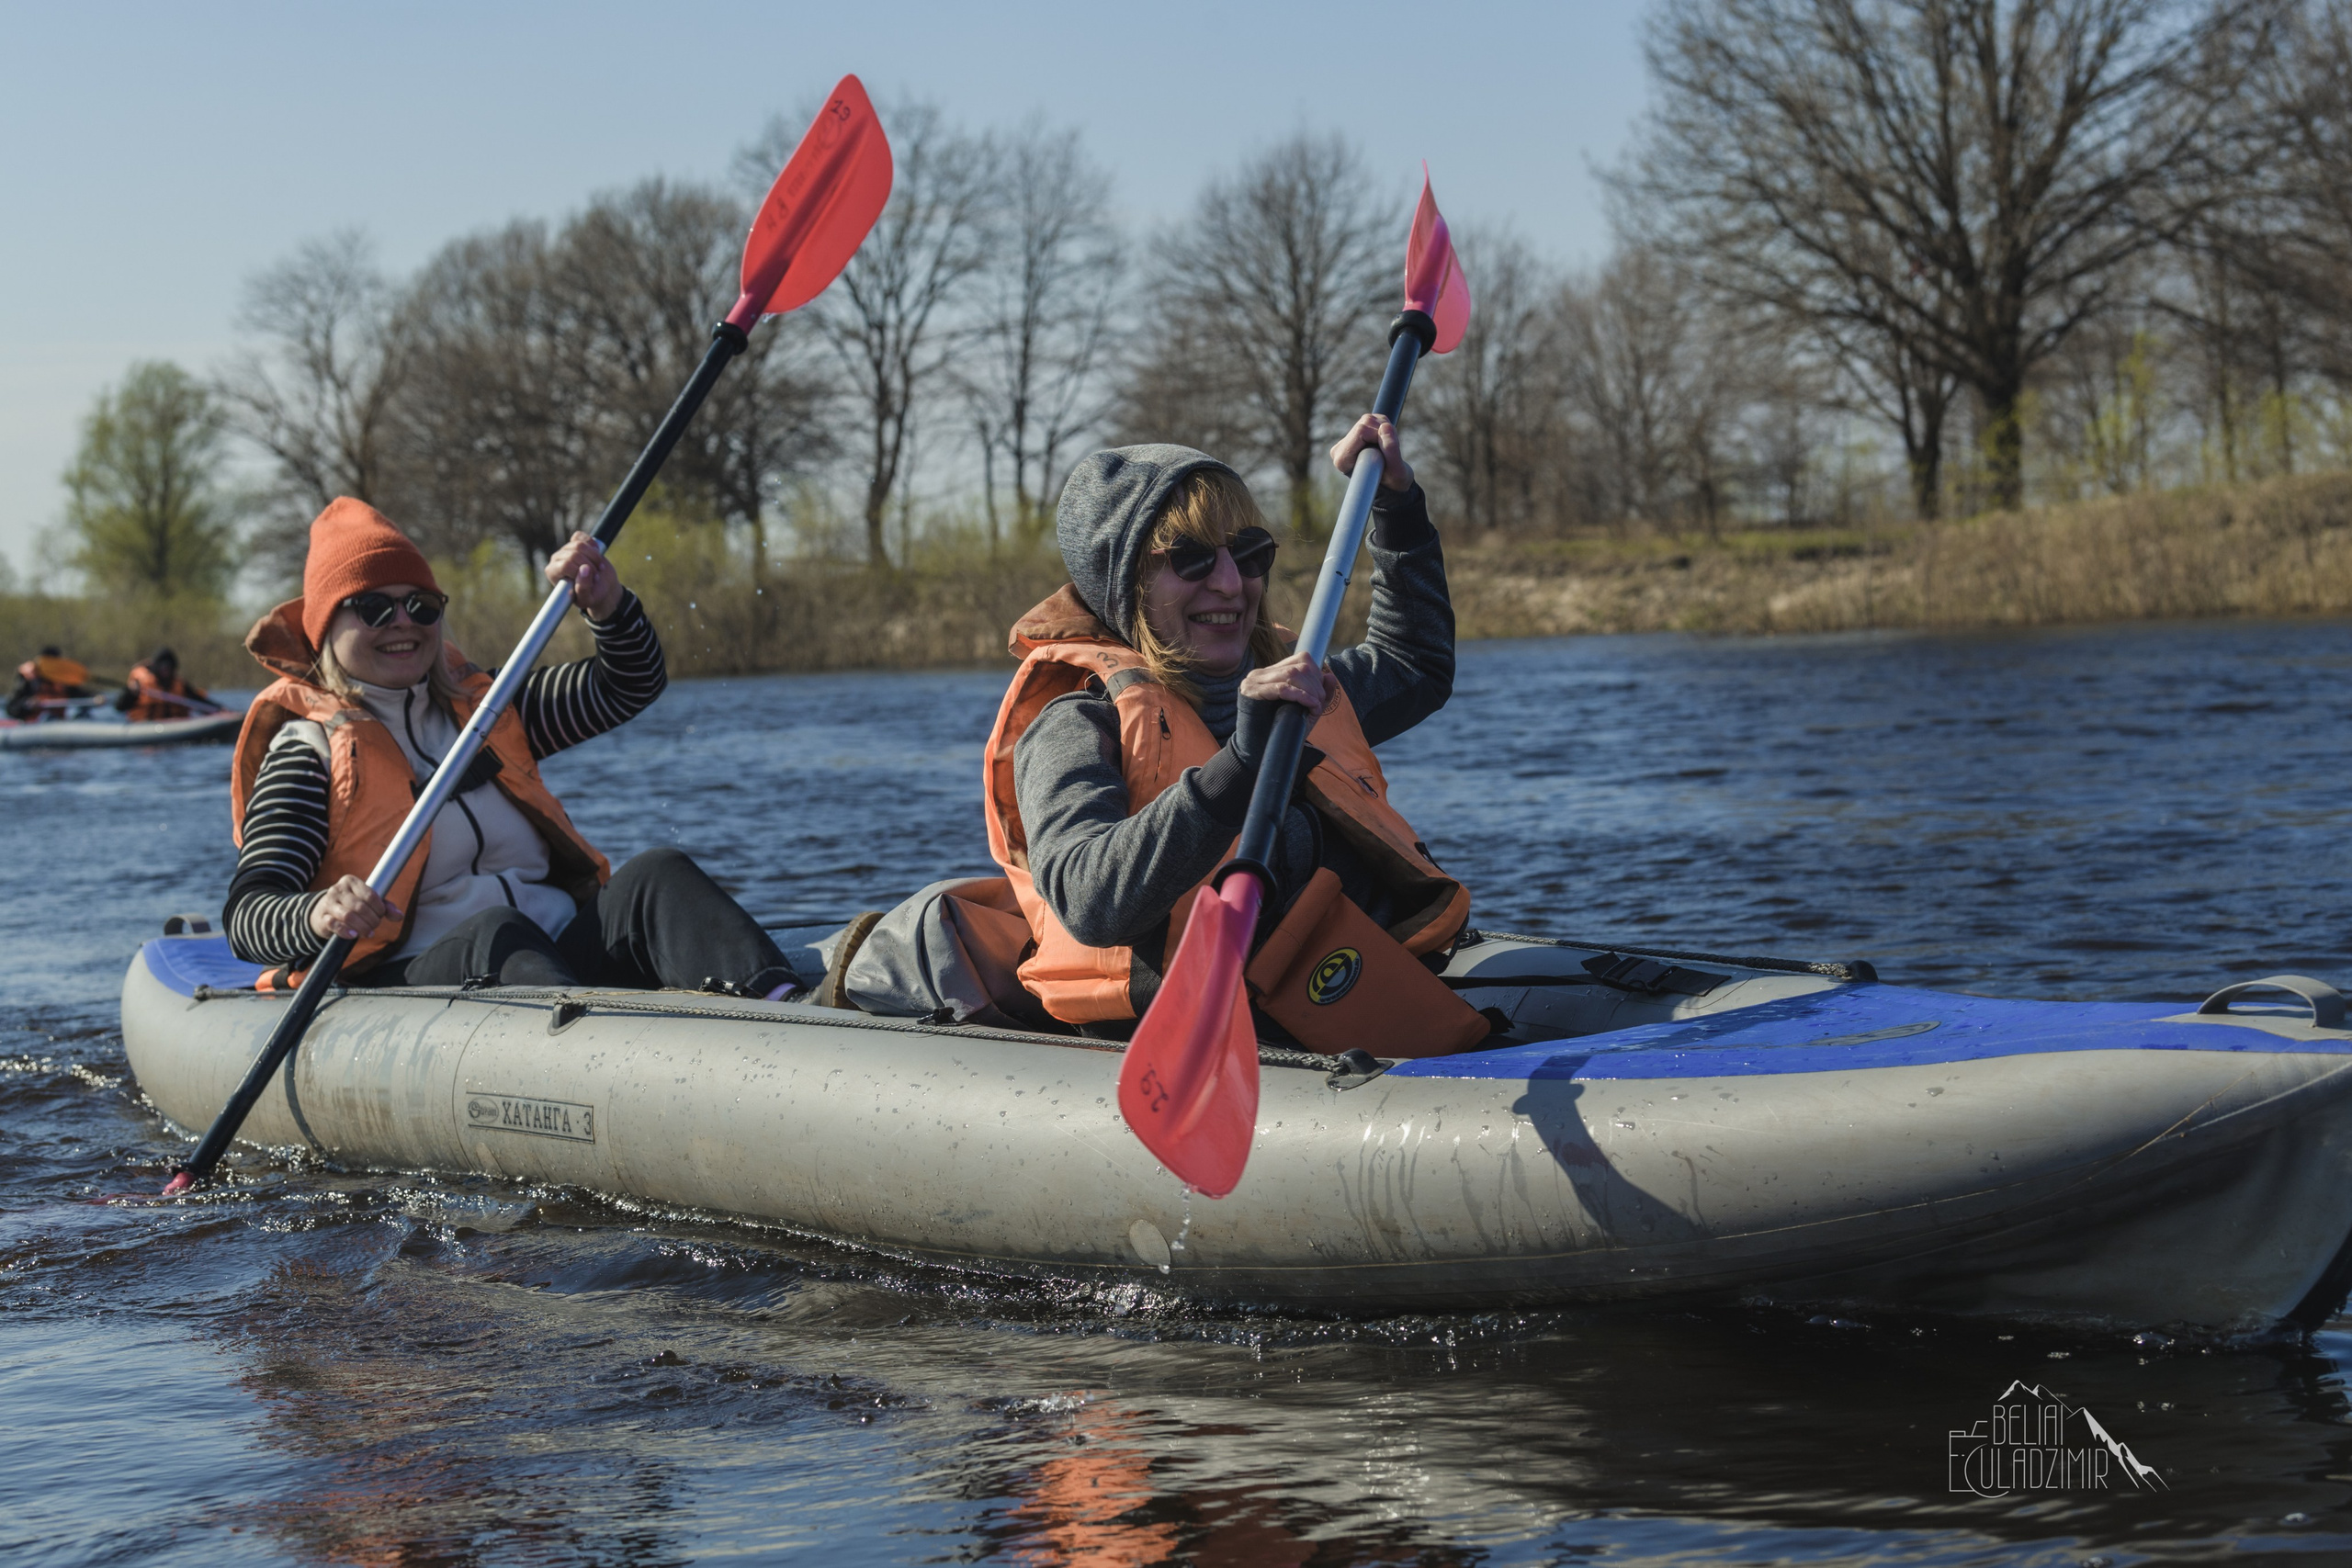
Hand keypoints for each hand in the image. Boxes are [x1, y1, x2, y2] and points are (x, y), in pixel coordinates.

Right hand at [308, 876, 401, 942]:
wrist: (324, 913)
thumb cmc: (351, 905)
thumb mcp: (369, 902)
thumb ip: (385, 907)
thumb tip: (399, 916)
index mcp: (351, 881)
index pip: (370, 895)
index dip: (379, 909)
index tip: (381, 915)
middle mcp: (338, 890)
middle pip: (361, 907)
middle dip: (372, 920)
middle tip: (374, 926)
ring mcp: (328, 903)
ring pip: (348, 916)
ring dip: (362, 927)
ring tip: (368, 933)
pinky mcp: (322, 917)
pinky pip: (335, 925)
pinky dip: (346, 931)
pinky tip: (354, 935)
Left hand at [545, 531, 623, 620]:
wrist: (601, 585)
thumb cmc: (591, 595)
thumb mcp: (586, 599)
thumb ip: (583, 588)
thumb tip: (585, 569)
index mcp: (553, 573)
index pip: (566, 565)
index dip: (581, 571)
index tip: (591, 580)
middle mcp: (556, 559)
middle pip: (574, 554)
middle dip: (590, 565)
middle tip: (596, 576)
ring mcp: (566, 549)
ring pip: (579, 544)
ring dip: (594, 557)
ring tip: (598, 568)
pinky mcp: (575, 541)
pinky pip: (581, 536)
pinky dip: (592, 544)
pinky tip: (597, 553)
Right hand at [1233, 652, 1338, 766]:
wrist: (1261, 750)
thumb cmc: (1283, 730)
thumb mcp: (1308, 710)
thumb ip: (1322, 694)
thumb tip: (1330, 676)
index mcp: (1273, 672)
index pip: (1302, 659)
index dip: (1317, 675)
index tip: (1319, 696)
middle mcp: (1262, 673)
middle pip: (1300, 667)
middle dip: (1316, 686)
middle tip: (1318, 705)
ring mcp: (1254, 681)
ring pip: (1292, 674)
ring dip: (1310, 691)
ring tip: (1314, 706)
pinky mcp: (1251, 692)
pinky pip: (1282, 688)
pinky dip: (1300, 696)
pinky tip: (1310, 705)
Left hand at [1330, 413, 1411, 492]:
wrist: (1392, 484)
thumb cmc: (1392, 482)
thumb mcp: (1396, 472)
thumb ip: (1391, 450)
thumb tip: (1385, 426)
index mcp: (1343, 460)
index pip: (1361, 431)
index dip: (1379, 435)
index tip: (1386, 451)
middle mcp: (1342, 447)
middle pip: (1365, 423)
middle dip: (1383, 433)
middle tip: (1389, 452)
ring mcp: (1349, 438)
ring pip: (1370, 419)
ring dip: (1385, 431)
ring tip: (1387, 450)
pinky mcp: (1358, 431)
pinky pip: (1375, 419)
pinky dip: (1386, 428)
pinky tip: (1384, 444)